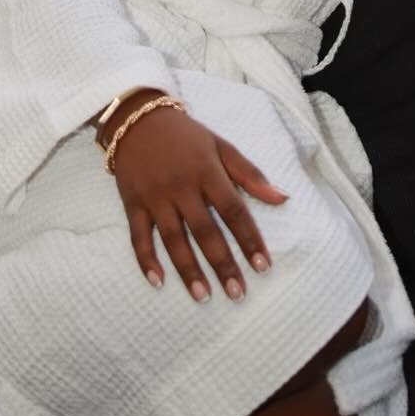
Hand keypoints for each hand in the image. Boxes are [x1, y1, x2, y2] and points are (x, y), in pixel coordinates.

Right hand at [110, 107, 287, 301]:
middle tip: (237, 293)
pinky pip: (138, 237)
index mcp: (207, 171)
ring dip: (188, 270)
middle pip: (205, 231)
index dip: (249, 239)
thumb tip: (282, 197)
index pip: (233, 210)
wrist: (137, 119)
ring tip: (203, 296)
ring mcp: (155, 197)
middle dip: (222, 264)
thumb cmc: (186, 136)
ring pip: (173, 239)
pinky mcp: (132, 204)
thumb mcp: (221, 146)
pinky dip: (146, 261)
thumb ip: (250, 174)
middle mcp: (181, 186)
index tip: (263, 266)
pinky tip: (158, 282)